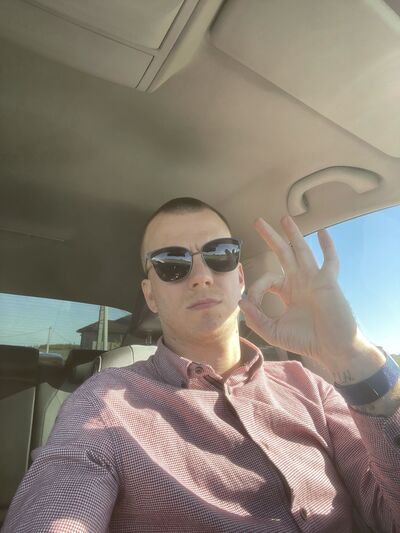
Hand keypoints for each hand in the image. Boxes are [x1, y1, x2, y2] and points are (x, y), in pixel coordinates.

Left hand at [239, 215, 362, 369]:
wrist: (331, 348)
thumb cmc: (305, 340)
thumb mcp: (274, 331)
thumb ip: (257, 318)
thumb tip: (242, 301)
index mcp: (287, 291)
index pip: (267, 279)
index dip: (256, 289)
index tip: (253, 304)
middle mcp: (300, 281)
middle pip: (283, 253)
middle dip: (270, 237)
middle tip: (258, 221)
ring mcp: (314, 279)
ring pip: (302, 250)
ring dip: (293, 233)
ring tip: (284, 218)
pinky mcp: (328, 282)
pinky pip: (330, 260)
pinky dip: (328, 246)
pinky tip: (322, 232)